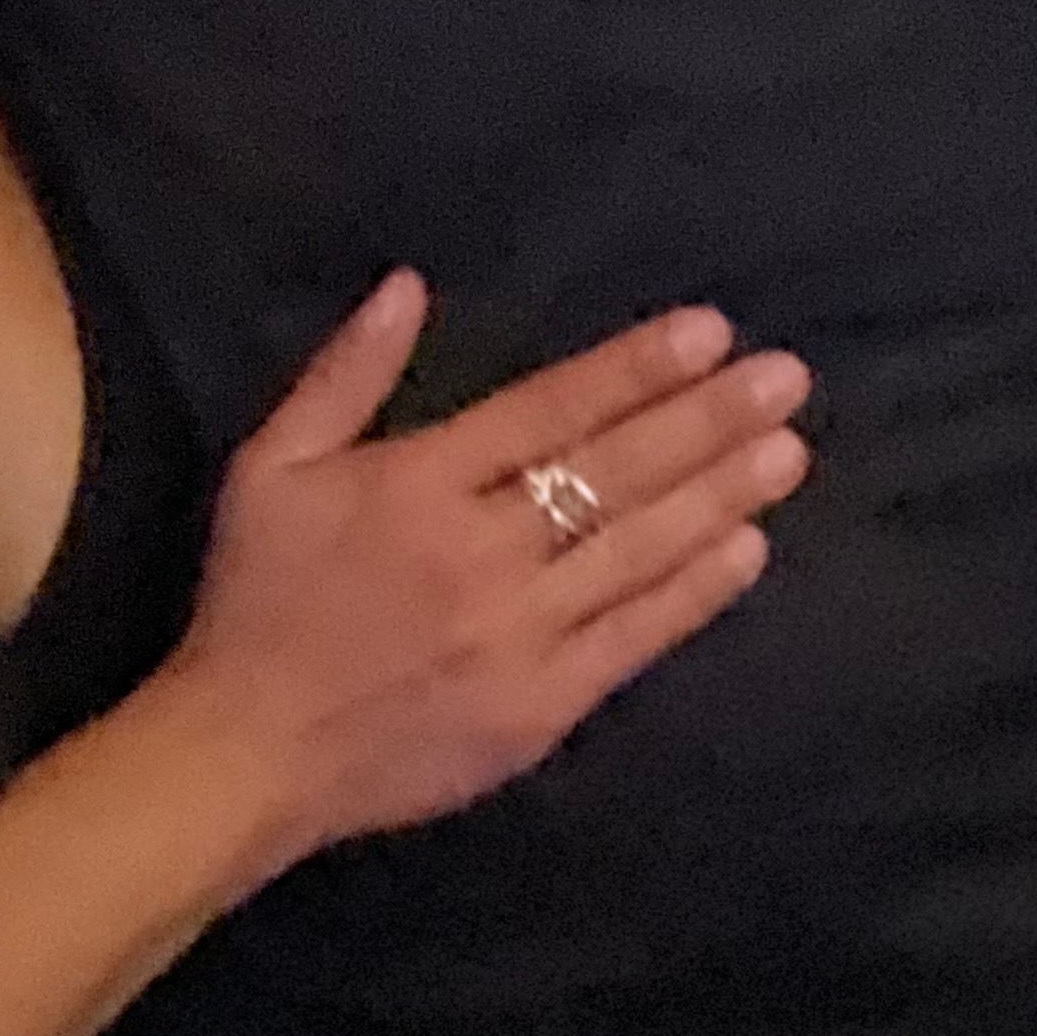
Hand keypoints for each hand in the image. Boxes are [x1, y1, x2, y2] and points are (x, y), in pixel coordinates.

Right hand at [173, 278, 810, 877]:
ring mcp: (520, 636)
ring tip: (787, 450)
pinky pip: (634, 639)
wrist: (249, 751)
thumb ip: (345, 371)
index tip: (709, 331)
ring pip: (638, 552)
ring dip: (720, 496)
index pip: (548, 410)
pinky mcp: (542, 708)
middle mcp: (481, 552)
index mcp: (417, 482)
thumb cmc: (260, 594)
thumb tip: (409, 283)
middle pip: (612, 474)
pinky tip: (745, 549)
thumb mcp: (271, 462)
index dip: (632, 369)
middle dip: (706, 420)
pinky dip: (694, 592)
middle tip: (786, 378)